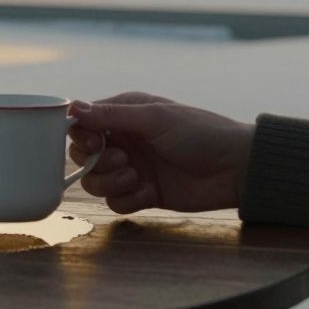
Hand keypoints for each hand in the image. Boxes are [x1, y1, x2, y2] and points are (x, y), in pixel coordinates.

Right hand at [68, 92, 253, 214]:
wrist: (235, 168)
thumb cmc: (200, 133)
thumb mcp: (155, 119)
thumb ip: (112, 115)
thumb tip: (73, 106)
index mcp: (125, 114)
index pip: (83, 124)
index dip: (80, 136)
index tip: (93, 145)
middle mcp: (124, 140)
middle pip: (82, 156)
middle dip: (97, 162)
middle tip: (124, 161)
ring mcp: (132, 168)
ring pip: (95, 181)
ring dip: (110, 182)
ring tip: (136, 178)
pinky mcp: (143, 193)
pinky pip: (116, 202)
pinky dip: (128, 199)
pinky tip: (149, 192)